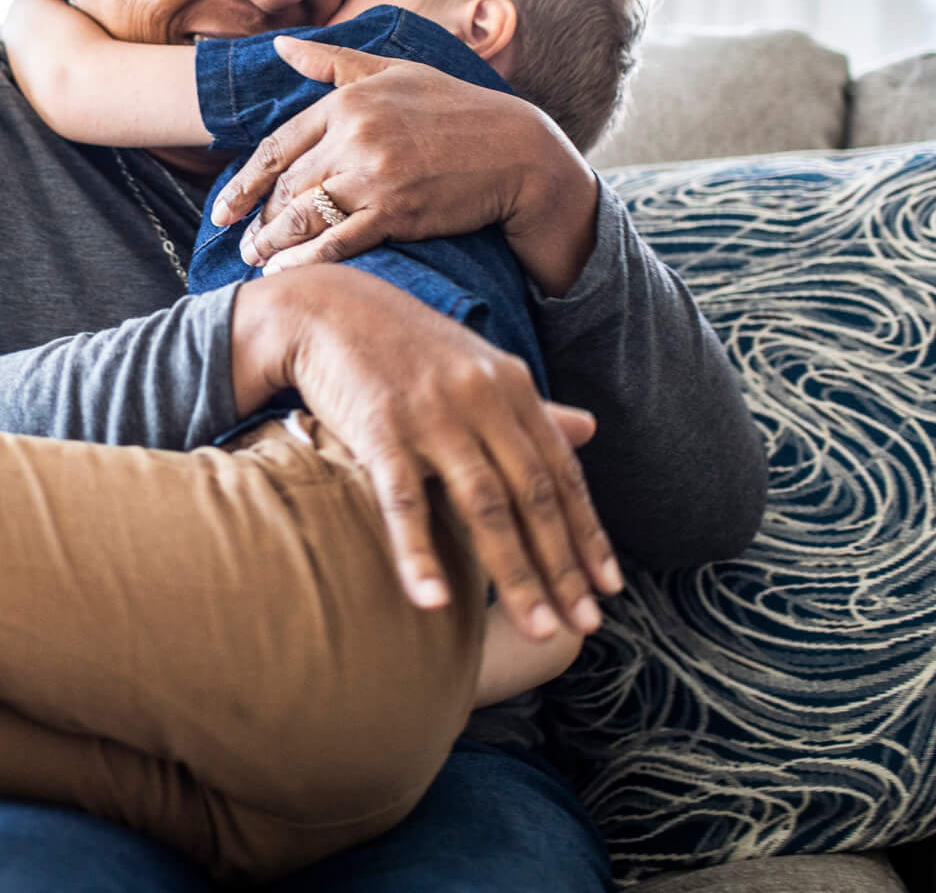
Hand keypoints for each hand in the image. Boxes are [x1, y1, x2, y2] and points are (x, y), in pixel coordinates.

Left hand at [209, 36, 600, 295]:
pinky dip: (305, 260)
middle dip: (257, 218)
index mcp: (348, 101)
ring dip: (271, 243)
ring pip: (302, 215)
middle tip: (240, 240)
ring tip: (255, 259)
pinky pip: (337, 241)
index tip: (225, 207)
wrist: (516, 150)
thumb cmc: (456, 108)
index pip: (278, 146)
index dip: (245, 181)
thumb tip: (278, 44)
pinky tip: (284, 272)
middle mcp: (355, 136)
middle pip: (286, 185)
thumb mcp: (394, 71)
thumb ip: (331, 61)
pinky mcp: (397, 211)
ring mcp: (375, 175)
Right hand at [232, 268, 623, 634]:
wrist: (327, 307)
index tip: (608, 588)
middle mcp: (480, 399)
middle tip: (584, 625)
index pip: (560, 472)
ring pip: (483, 504)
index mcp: (510, 387)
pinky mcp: (377, 427)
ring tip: (538, 629)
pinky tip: (435, 601)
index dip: (587, 532)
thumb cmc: (405, 347)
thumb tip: (591, 430)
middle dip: (562, 565)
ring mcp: (431, 414)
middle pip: (532, 495)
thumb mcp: (478, 368)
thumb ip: (533, 407)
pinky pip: (404, 500)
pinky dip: (419, 552)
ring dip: (514, 572)